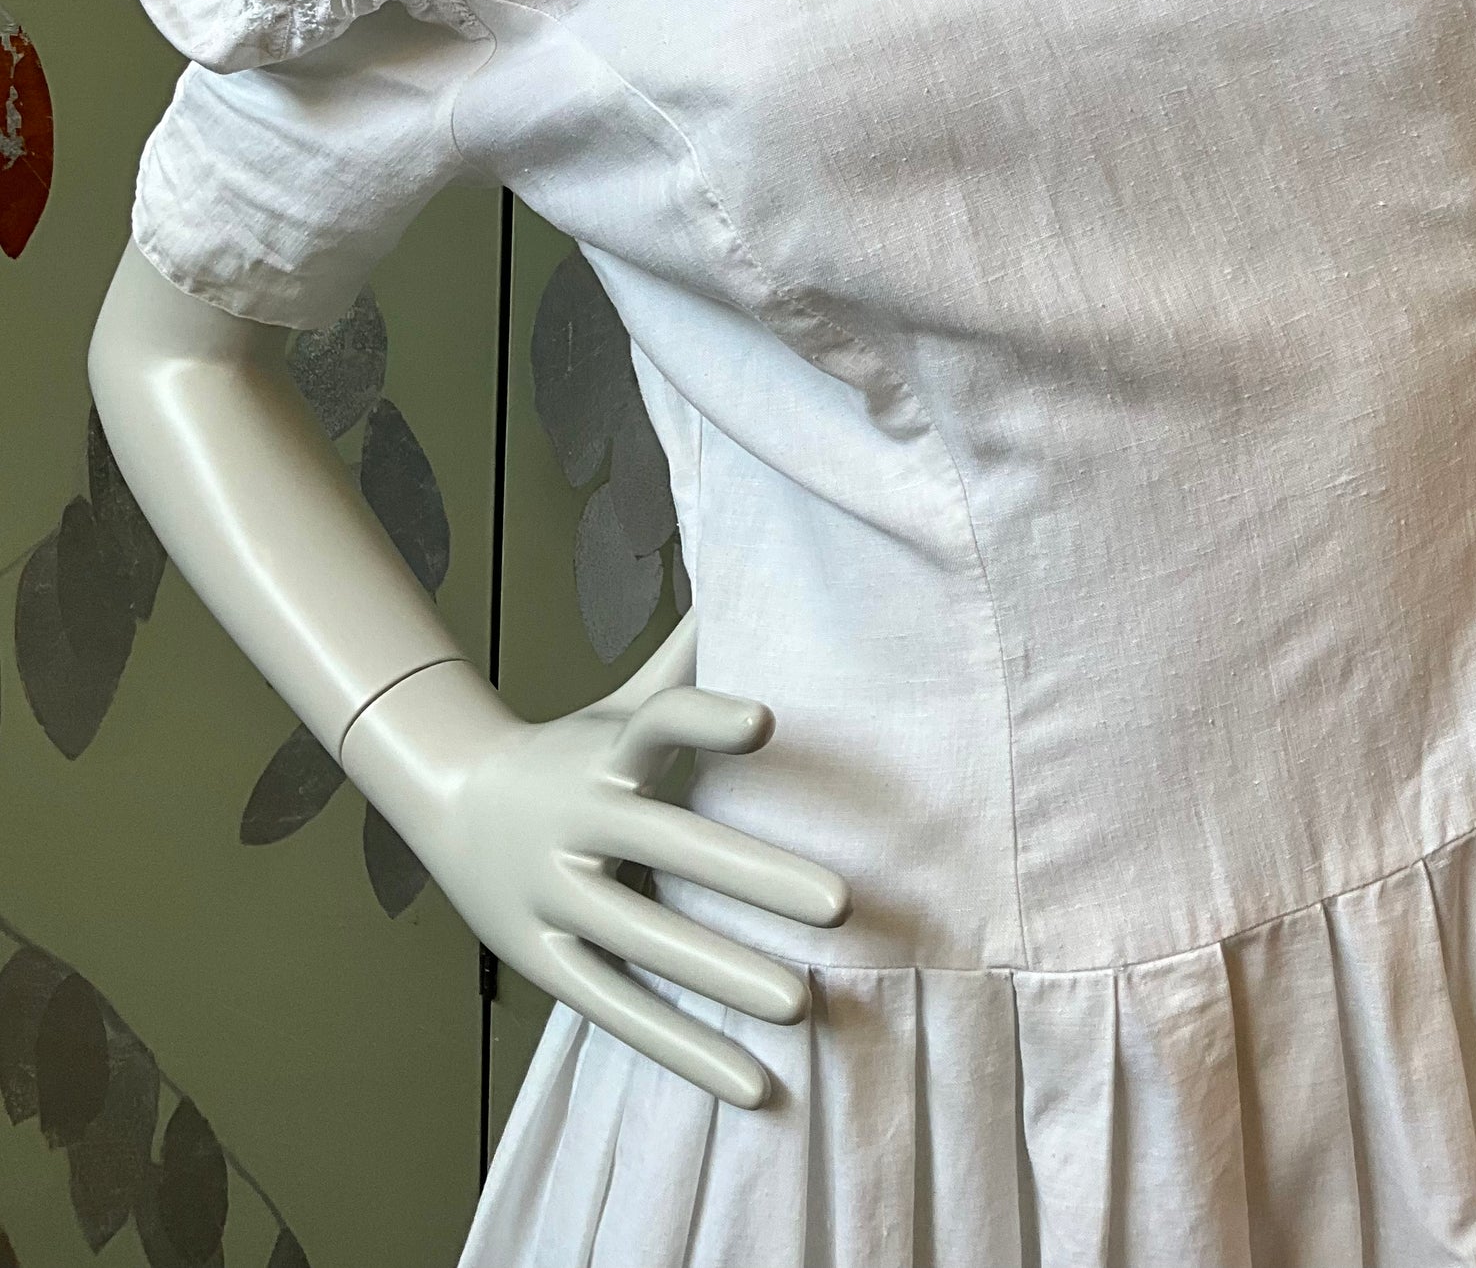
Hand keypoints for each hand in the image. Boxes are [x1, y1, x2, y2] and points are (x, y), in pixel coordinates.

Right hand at [340, 612, 849, 1107]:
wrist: (450, 799)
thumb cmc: (574, 748)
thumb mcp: (622, 701)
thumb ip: (690, 659)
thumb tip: (748, 573)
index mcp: (608, 750)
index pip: (660, 723)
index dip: (707, 720)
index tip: (767, 721)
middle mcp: (580, 819)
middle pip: (670, 847)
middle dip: (754, 877)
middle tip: (841, 905)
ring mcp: (554, 895)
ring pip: (643, 942)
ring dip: (722, 976)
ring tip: (803, 1005)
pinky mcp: (541, 961)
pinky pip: (617, 1011)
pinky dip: (684, 1050)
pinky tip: (755, 1086)